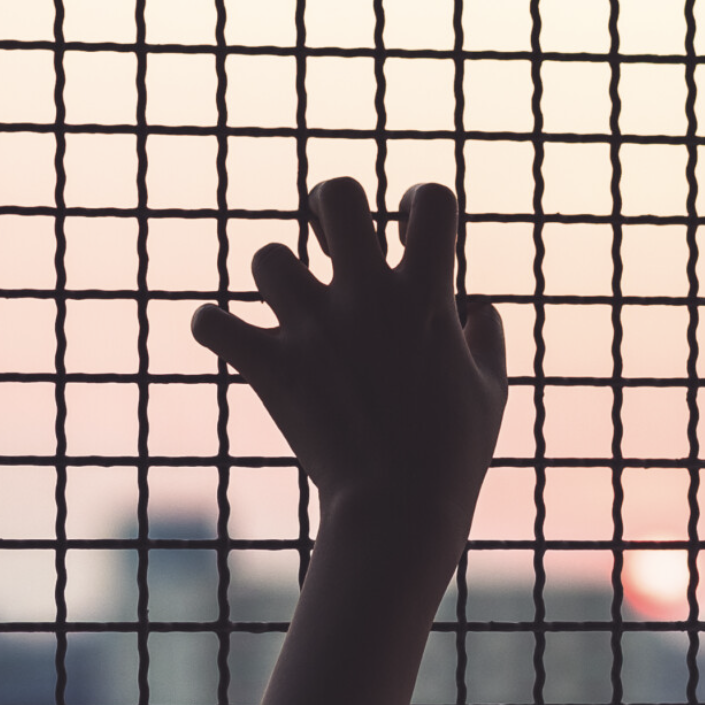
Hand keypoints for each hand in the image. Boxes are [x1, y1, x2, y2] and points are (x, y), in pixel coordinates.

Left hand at [191, 178, 508, 525]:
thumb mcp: (492, 392)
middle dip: (328, 202)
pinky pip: (212, 323)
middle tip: (329, 234)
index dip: (421, 203)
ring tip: (290, 305)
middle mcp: (367, 297)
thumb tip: (479, 311)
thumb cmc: (453, 455)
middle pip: (337, 194)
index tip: (411, 235)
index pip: (432, 200)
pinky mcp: (271, 366)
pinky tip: (229, 335)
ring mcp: (313, 328)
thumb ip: (488, 341)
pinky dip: (214, 326)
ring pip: (268, 256)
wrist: (398, 510)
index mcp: (427, 293)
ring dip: (276, 274)